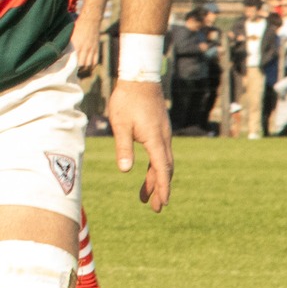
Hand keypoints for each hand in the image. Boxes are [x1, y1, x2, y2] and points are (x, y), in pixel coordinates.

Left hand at [70, 22, 100, 73]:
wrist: (90, 21)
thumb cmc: (77, 26)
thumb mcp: (70, 35)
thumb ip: (66, 44)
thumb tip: (60, 53)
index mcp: (76, 45)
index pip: (73, 60)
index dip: (69, 67)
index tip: (65, 70)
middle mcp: (85, 49)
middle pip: (82, 65)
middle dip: (77, 71)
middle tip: (71, 73)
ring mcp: (92, 50)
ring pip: (89, 64)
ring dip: (84, 70)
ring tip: (79, 72)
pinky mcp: (96, 49)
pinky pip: (95, 61)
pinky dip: (91, 66)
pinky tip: (88, 68)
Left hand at [105, 78, 172, 211]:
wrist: (140, 79)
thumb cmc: (127, 100)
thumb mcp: (120, 125)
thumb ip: (123, 148)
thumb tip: (125, 171)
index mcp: (155, 140)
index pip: (162, 170)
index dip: (162, 188)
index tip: (162, 204)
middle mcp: (163, 140)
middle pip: (165, 170)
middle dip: (161, 190)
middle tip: (156, 208)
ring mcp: (163, 135)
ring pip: (163, 163)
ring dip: (156, 180)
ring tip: (145, 196)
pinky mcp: (160, 131)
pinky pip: (161, 155)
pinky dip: (156, 168)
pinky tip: (149, 173)